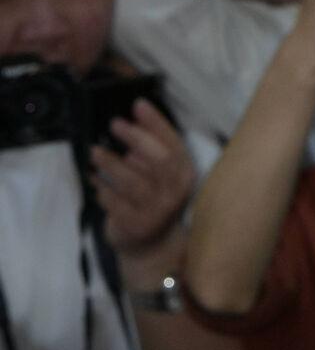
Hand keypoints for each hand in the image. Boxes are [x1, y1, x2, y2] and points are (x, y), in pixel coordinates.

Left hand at [91, 98, 195, 261]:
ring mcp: (156, 212)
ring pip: (133, 182)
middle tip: (114, 124)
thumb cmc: (153, 199)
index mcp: (185, 174)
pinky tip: (94, 181)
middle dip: (135, 139)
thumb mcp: (160, 174)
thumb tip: (135, 120)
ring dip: (111, 164)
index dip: (156, 123)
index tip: (138, 104)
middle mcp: (175, 193)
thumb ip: (152, 149)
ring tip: (95, 152)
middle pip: (157, 160)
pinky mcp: (136, 226)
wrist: (152, 245)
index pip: (174, 143)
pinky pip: (115, 202)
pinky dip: (102, 189)